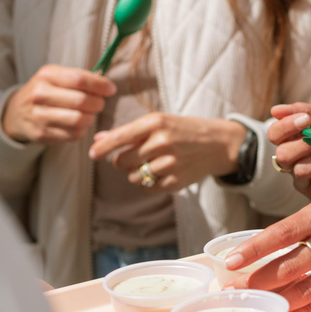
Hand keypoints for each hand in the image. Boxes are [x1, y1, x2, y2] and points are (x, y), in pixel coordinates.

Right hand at [2, 65, 115, 143]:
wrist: (16, 112)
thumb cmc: (45, 91)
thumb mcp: (56, 76)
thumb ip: (81, 78)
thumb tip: (107, 85)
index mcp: (46, 75)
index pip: (80, 79)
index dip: (100, 85)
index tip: (110, 89)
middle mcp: (40, 95)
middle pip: (82, 101)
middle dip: (98, 103)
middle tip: (99, 103)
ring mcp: (39, 116)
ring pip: (80, 120)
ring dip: (91, 117)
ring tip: (89, 113)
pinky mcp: (42, 134)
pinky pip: (74, 134)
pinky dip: (82, 130)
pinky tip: (78, 124)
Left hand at [88, 113, 246, 191]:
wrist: (218, 144)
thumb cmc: (183, 130)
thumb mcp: (159, 123)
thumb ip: (128, 132)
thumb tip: (98, 140)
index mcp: (155, 122)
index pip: (119, 138)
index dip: (101, 149)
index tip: (92, 154)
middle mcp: (162, 142)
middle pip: (122, 161)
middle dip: (123, 161)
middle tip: (136, 156)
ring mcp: (170, 163)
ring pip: (134, 177)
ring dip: (136, 174)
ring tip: (151, 164)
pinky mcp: (177, 181)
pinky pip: (148, 188)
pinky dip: (150, 184)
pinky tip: (162, 173)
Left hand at [225, 187, 310, 311]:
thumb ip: (306, 225)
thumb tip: (271, 246)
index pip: (282, 232)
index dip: (254, 248)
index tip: (230, 260)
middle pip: (289, 265)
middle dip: (258, 280)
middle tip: (235, 289)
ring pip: (306, 288)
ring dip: (277, 298)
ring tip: (255, 302)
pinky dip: (305, 311)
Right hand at [268, 103, 310, 199]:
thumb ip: (305, 112)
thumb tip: (275, 110)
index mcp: (294, 140)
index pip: (275, 135)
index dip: (286, 127)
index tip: (307, 119)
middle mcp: (294, 162)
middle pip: (283, 156)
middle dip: (306, 143)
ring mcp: (306, 181)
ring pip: (300, 170)